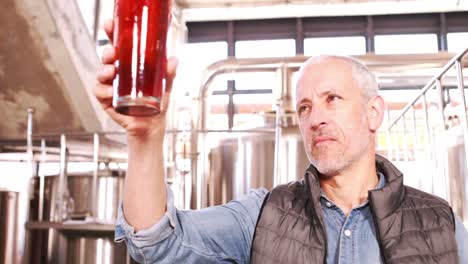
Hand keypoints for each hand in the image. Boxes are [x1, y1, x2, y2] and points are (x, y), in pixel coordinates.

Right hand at [94, 19, 177, 140]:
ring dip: (103, 70)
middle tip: (112, 53)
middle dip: (107, 52)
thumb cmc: (156, 104)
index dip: (111, 33)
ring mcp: (110, 86)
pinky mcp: (106, 100)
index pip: (118, 45)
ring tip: (111, 72)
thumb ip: (168, 74)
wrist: (151, 125)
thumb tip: (173, 60)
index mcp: (129, 65)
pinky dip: (102, 90)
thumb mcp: (164, 86)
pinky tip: (109, 91)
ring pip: (100, 73)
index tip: (109, 25)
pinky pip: (99, 92)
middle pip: (106, 57)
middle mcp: (117, 73)